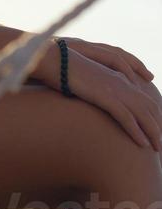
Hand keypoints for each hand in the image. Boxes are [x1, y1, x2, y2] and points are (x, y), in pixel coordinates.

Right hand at [39, 45, 161, 152]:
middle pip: (149, 107)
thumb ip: (100, 90)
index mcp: (118, 78)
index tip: (156, 130)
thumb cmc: (68, 72)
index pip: (144, 99)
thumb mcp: (88, 82)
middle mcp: (121, 83)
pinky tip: (142, 144)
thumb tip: (102, 102)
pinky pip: (127, 117)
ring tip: (157, 147)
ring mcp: (114, 89)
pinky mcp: (105, 96)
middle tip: (161, 143)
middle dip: (158, 126)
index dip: (153, 115)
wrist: (56, 60)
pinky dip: (137, 131)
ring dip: (153, 132)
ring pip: (142, 114)